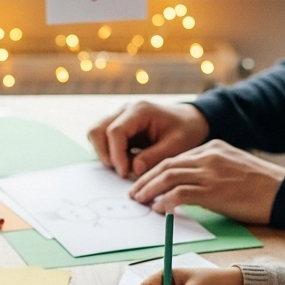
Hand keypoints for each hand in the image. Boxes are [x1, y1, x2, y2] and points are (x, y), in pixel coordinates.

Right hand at [87, 102, 209, 177]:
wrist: (189, 122)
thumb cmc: (185, 131)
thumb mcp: (177, 146)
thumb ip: (154, 157)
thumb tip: (133, 169)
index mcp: (140, 110)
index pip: (115, 131)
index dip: (116, 155)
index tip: (124, 173)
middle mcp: (125, 111)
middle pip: (97, 130)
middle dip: (105, 154)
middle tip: (122, 171)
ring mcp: (118, 117)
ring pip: (95, 134)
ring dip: (104, 154)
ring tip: (125, 166)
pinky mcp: (117, 127)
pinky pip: (102, 140)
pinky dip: (109, 153)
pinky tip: (127, 161)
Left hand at [128, 140, 284, 224]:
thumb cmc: (262, 187)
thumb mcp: (233, 168)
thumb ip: (210, 171)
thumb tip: (187, 188)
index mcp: (213, 148)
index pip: (175, 157)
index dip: (155, 171)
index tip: (143, 182)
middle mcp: (209, 156)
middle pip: (166, 165)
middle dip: (145, 180)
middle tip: (134, 193)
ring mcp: (211, 172)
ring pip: (169, 177)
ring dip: (150, 190)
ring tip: (140, 201)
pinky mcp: (214, 190)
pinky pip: (180, 194)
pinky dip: (165, 201)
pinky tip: (159, 209)